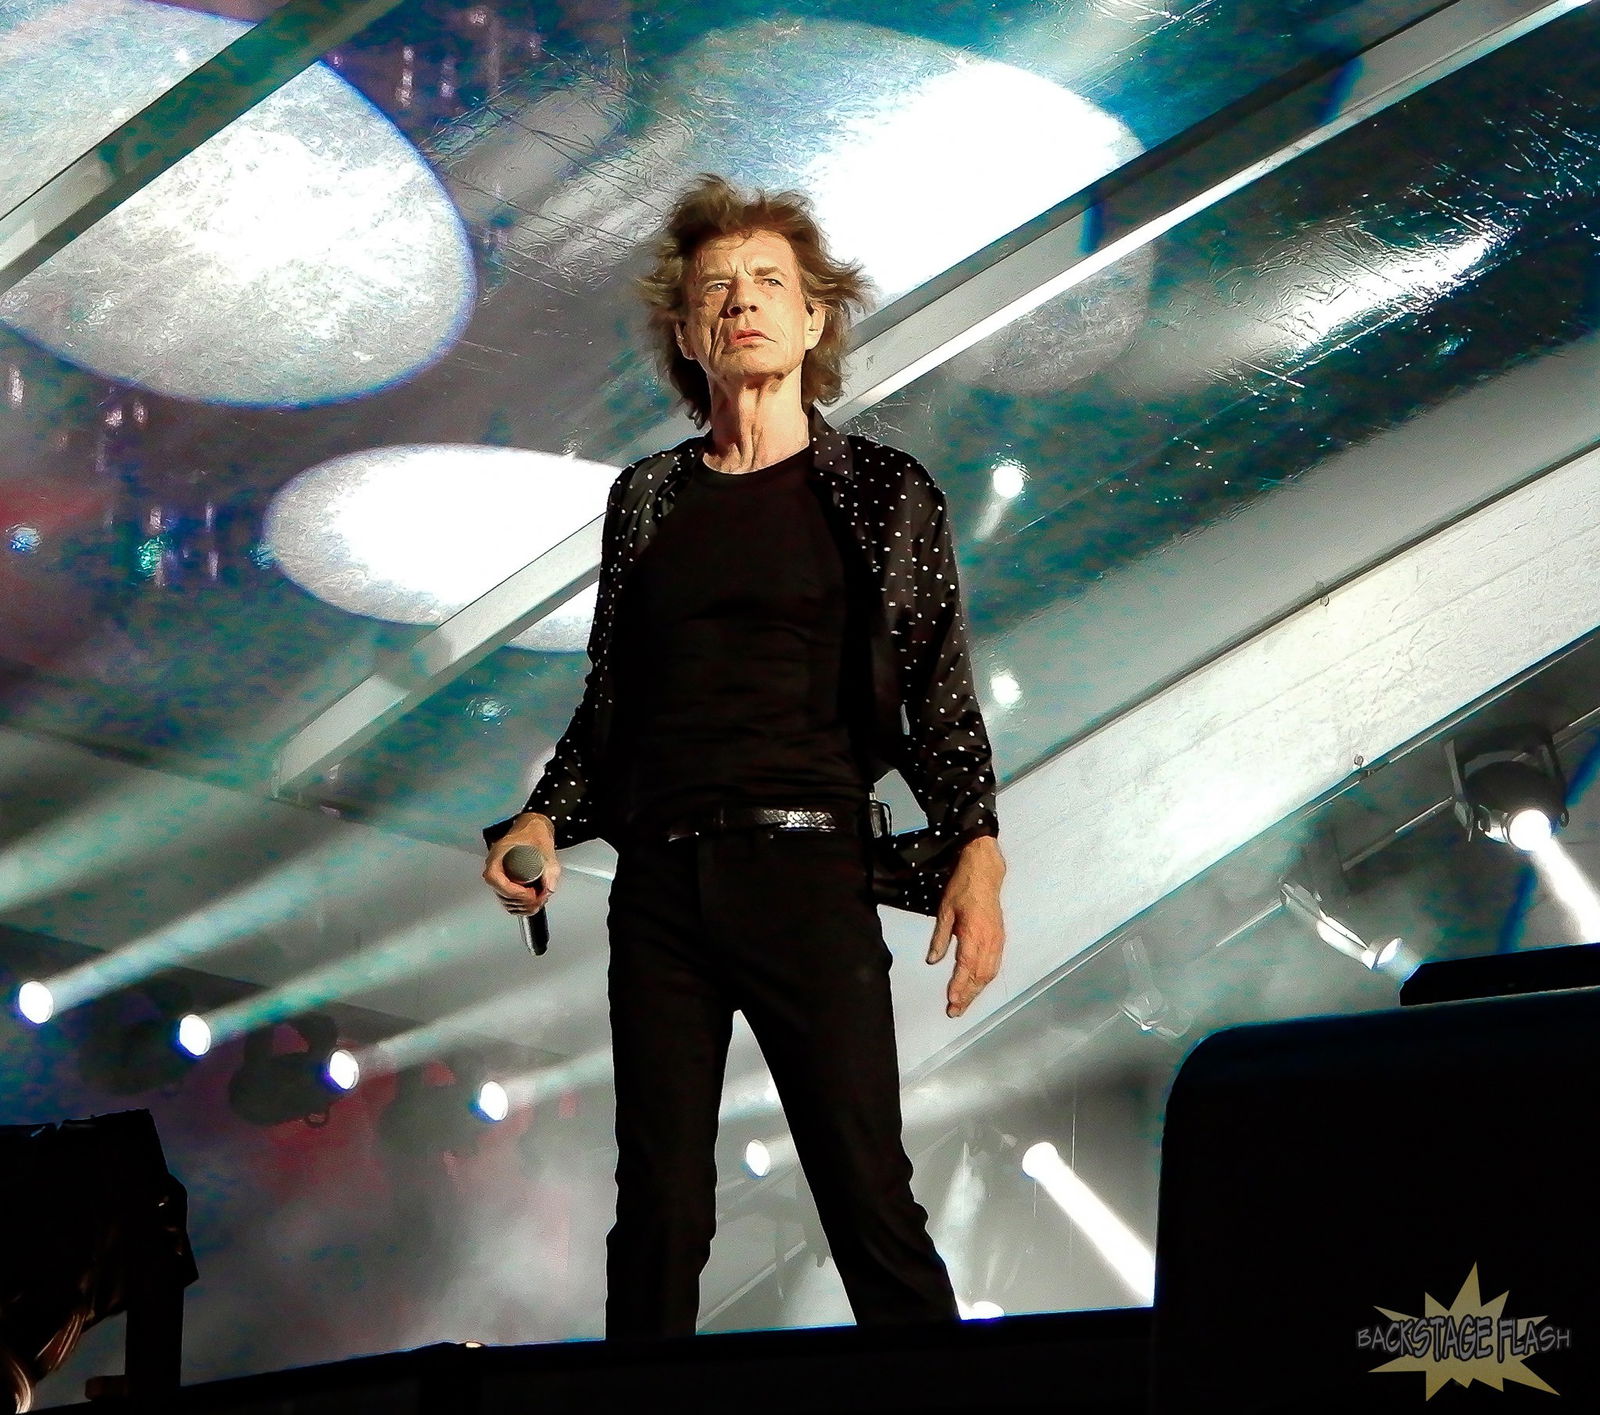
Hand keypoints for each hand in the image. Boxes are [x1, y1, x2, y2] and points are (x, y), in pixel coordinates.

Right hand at [482, 812, 560, 916]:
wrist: (534, 827)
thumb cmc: (534, 832)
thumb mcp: (546, 849)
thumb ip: (550, 869)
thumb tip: (549, 889)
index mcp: (499, 854)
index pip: (495, 878)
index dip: (512, 890)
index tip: (528, 893)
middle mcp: (495, 865)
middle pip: (501, 892)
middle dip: (522, 900)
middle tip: (540, 897)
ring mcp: (500, 874)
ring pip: (504, 899)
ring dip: (522, 905)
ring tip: (539, 899)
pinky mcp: (506, 880)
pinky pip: (508, 899)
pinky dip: (520, 906)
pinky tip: (532, 903)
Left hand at [926, 836, 1005, 1018]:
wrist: (985, 873)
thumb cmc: (962, 888)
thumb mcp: (945, 911)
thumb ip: (940, 938)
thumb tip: (933, 961)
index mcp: (973, 933)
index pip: (966, 967)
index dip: (959, 986)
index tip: (951, 1001)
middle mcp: (988, 940)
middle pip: (979, 976)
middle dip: (967, 996)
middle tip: (954, 1011)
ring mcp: (997, 940)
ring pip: (988, 973)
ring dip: (976, 991)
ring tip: (963, 1004)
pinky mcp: (1000, 938)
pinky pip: (995, 965)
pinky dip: (985, 980)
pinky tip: (977, 987)